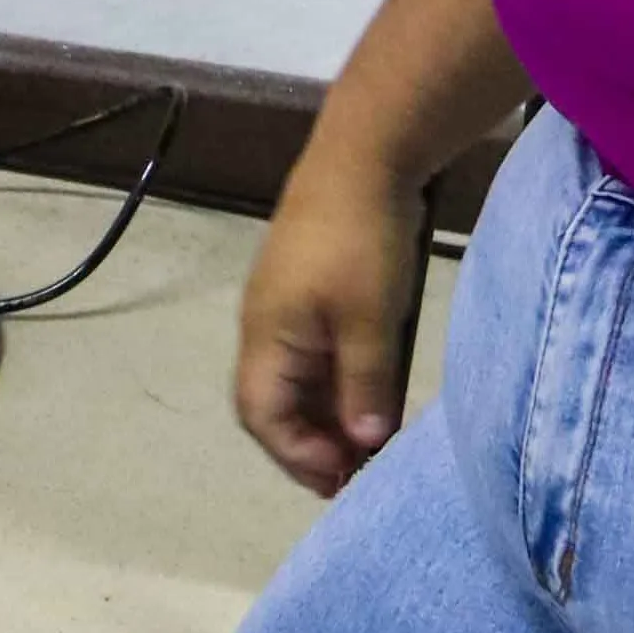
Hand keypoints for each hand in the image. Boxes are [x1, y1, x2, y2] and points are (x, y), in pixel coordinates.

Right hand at [235, 116, 436, 497]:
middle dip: (311, 444)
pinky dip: (338, 384)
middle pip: (275, 405)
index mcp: (266, 338)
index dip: (298, 455)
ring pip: (297, 381)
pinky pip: (314, 355)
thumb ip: (364, 387)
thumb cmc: (361, 243)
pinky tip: (371, 393)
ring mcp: (286, 309)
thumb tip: (364, 443)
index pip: (262, 417)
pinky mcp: (309, 292)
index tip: (343, 475)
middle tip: (357, 471)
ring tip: (368, 441)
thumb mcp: (369, 322)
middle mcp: (265, 329)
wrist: (365, 156)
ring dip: (327, 415)